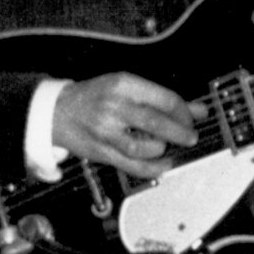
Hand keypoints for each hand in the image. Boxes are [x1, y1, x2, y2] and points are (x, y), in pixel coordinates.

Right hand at [52, 73, 197, 179]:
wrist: (55, 111)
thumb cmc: (94, 97)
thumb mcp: (127, 88)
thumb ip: (162, 99)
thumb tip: (198, 110)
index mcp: (123, 84)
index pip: (164, 99)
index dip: (185, 112)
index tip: (194, 119)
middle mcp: (114, 106)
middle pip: (156, 122)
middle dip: (181, 132)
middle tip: (191, 137)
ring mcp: (106, 130)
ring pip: (145, 146)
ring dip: (163, 149)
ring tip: (168, 146)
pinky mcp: (101, 151)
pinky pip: (132, 165)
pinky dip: (153, 168)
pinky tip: (163, 165)